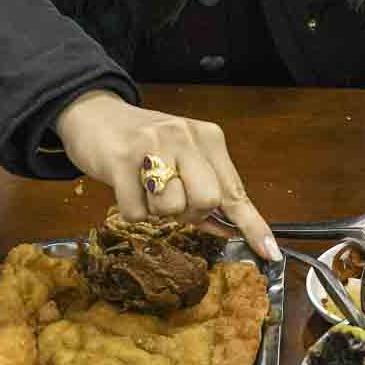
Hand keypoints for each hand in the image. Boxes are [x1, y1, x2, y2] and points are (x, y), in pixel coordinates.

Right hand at [54, 90, 277, 261]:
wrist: (94, 114)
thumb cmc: (143, 142)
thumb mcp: (183, 158)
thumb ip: (206, 190)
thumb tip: (229, 230)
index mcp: (208, 138)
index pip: (235, 190)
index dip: (252, 224)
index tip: (270, 251)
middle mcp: (185, 137)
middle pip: (206, 201)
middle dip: (188, 211)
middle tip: (170, 195)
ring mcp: (154, 145)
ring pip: (171, 210)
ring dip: (156, 209)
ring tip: (145, 185)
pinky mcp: (122, 159)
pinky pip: (136, 213)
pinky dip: (131, 209)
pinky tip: (126, 185)